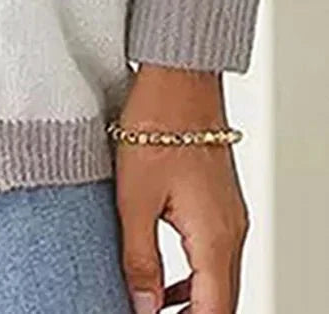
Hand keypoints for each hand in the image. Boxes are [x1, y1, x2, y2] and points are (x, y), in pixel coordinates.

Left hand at [115, 65, 248, 313]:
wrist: (179, 75)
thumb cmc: (156, 122)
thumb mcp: (134, 198)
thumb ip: (139, 259)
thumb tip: (142, 308)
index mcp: (214, 236)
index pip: (213, 311)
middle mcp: (231, 232)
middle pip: (221, 301)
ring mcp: (229, 217)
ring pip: (219, 280)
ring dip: (193, 302)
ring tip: (152, 310)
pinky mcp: (220, 203)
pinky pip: (214, 255)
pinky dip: (193, 277)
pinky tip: (163, 280)